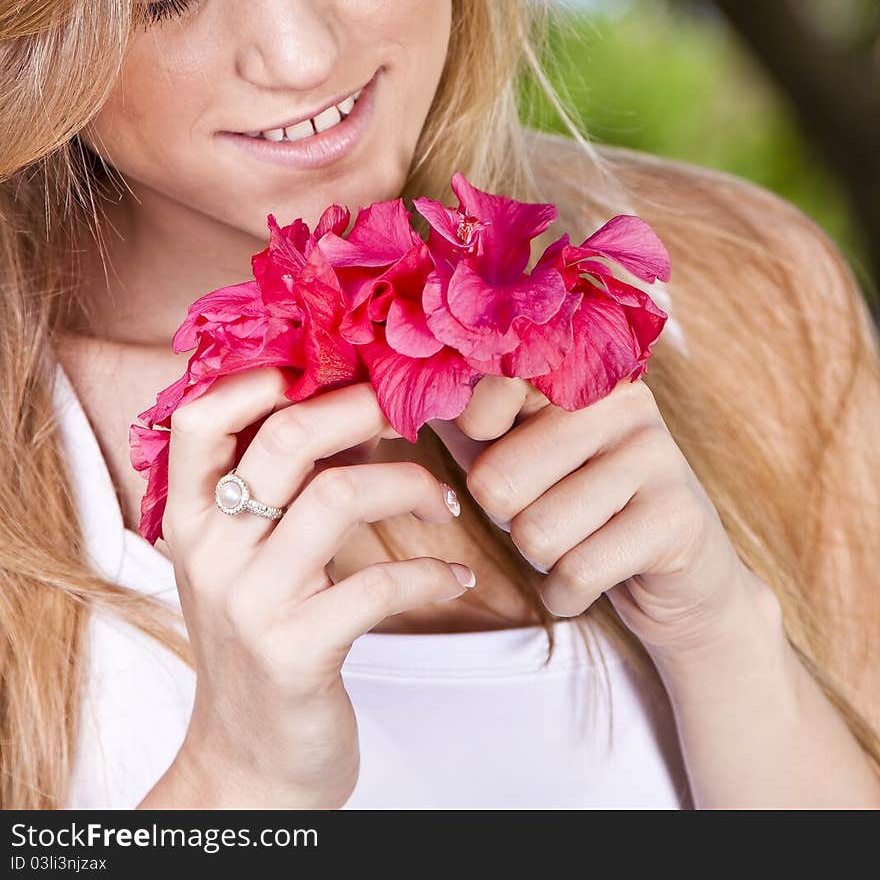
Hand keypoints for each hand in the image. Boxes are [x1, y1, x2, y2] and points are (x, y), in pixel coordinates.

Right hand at [161, 369, 473, 809]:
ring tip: (443, 499)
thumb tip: (347, 402)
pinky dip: (432, 572)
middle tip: (410, 410)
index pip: (200, 421)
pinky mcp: (298, 652)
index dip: (258, 380)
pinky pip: (380, 584)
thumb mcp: (244, 560)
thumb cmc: (260, 643)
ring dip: (410, 484)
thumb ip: (274, 489)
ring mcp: (252, 603)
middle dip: (362, 406)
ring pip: (341, 496)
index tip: (321, 371)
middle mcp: (212, 553)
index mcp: (192, 521)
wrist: (249, 764)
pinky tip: (455, 577)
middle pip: (286, 437)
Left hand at [429, 374, 769, 663]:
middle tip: (549, 509)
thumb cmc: (572, 500)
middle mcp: (622, 398)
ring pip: (535, 532)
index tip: (507, 449)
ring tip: (576, 538)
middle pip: (497, 481)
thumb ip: (464, 411)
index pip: (483, 392)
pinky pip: (576, 572)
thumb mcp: (510, 446)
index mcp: (577, 368)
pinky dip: (567, 594)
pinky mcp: (678, 518)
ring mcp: (658, 454)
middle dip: (507, 519)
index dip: (476, 439)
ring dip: (540, 560)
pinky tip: (594, 576)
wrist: (677, 579)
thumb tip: (399, 383)